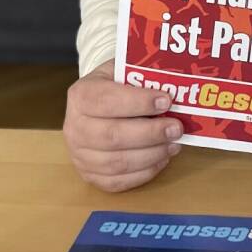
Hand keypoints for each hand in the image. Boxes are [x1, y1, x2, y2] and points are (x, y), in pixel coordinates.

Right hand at [63, 59, 182, 191]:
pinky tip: (162, 159)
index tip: (166, 101)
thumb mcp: (126, 69)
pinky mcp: (89, 175)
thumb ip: (144, 76)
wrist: (97, 101)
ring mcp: (79, 155)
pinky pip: (117, 182)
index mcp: (81, 94)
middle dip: (150, 133)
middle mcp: (74, 127)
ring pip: (116, 163)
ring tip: (174, 144)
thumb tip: (177, 86)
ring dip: (151, 155)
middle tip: (177, 128)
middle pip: (112, 136)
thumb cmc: (117, 83)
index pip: (106, 100)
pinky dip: (143, 173)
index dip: (138, 102)